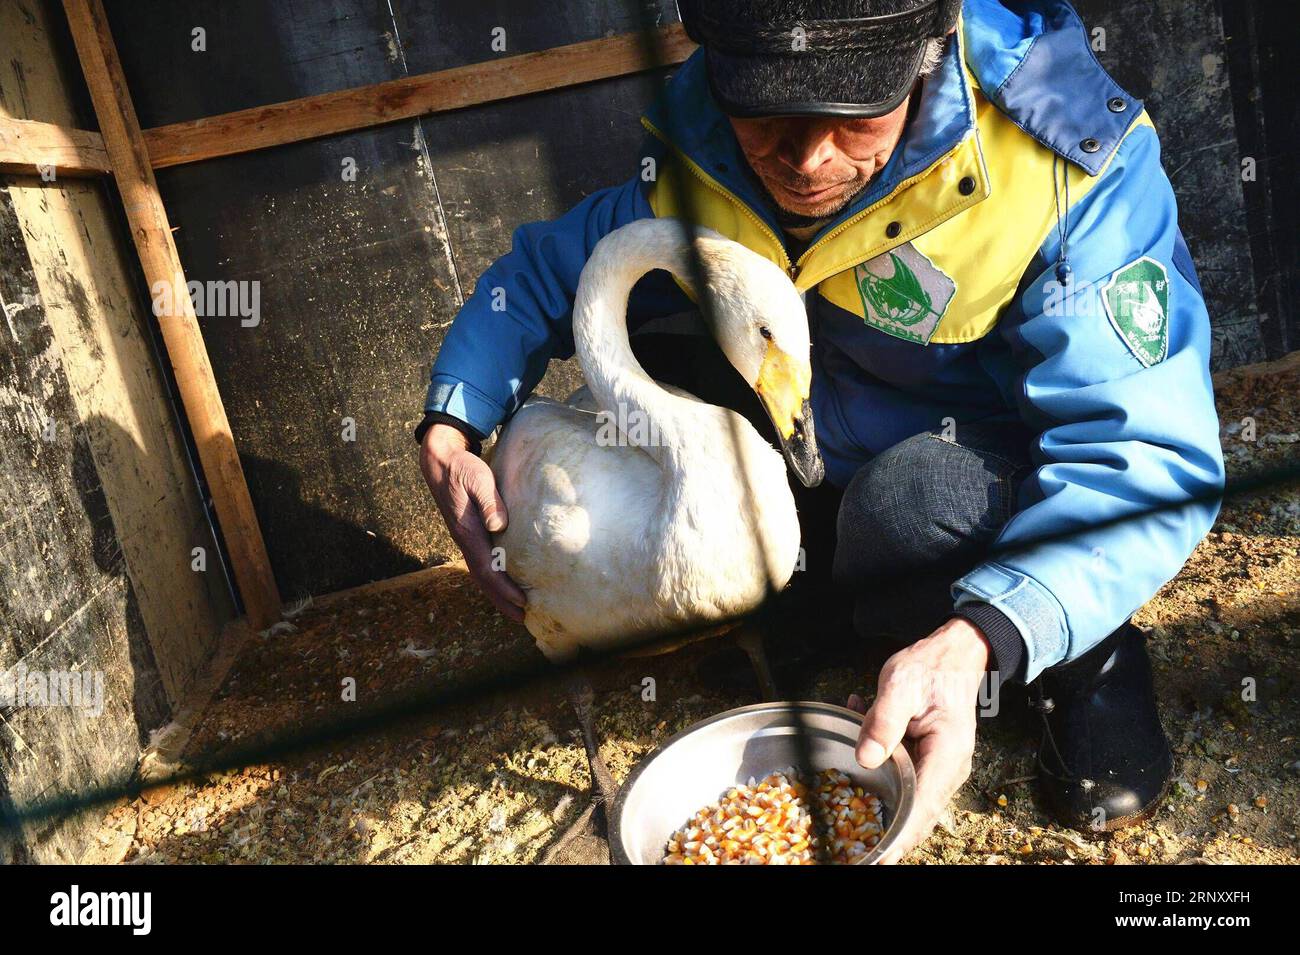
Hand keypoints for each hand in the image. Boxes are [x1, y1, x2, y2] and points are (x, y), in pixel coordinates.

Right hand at [419, 423, 525, 621]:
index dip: (504, 588)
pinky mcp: (468, 533)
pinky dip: (492, 578)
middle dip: (501, 600)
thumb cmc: (463, 468)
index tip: (522, 602)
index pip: (487, 568)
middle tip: (521, 618)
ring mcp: (464, 538)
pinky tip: (503, 583)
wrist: (440, 462)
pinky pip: (480, 563)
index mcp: (468, 531)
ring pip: (480, 573)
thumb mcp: (478, 479)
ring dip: (496, 593)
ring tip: (515, 609)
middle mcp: (464, 540)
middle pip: (483, 579)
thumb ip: (490, 501)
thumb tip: (498, 525)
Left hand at [847, 617, 989, 863]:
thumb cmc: (930, 667)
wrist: (953, 655)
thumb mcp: (900, 684)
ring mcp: (940, 769)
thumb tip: (866, 759)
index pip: (922, 807)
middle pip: (917, 815)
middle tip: (855, 850)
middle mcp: (948, 770)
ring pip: (908, 800)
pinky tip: (857, 741)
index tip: (877, 858)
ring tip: (849, 809)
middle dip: (886, 833)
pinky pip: (903, 780)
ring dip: (878, 800)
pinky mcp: (928, 763)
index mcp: (946, 754)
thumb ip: (882, 721)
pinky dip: (879, 772)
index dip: (899, 837)